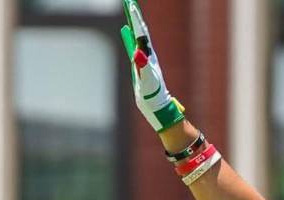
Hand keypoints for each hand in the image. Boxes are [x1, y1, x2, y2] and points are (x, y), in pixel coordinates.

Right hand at [119, 0, 184, 131]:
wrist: (156, 106)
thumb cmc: (154, 95)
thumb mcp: (148, 80)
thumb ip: (143, 66)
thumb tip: (138, 52)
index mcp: (149, 55)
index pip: (142, 32)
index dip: (136, 18)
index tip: (130, 5)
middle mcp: (148, 54)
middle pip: (141, 30)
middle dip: (134, 16)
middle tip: (129, 1)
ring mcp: (144, 58)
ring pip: (138, 36)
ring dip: (134, 23)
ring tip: (130, 11)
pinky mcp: (141, 65)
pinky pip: (135, 46)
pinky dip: (131, 36)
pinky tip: (127, 31)